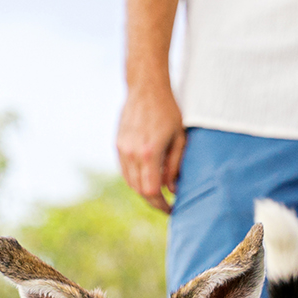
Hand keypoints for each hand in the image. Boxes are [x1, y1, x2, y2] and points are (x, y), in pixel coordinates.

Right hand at [117, 82, 186, 213]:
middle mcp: (132, 153)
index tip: (172, 209)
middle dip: (153, 201)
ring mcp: (122, 149)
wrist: (145, 88)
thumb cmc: (168, 111)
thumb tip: (173, 189)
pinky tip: (147, 178)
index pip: (152, 191)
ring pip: (130, 182)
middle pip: (139, 190)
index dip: (162, 204)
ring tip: (158, 193)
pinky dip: (135, 179)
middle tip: (167, 205)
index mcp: (149, 153)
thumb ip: (176, 166)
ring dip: (143, 191)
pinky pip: (125, 170)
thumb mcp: (179, 138)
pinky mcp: (118, 144)